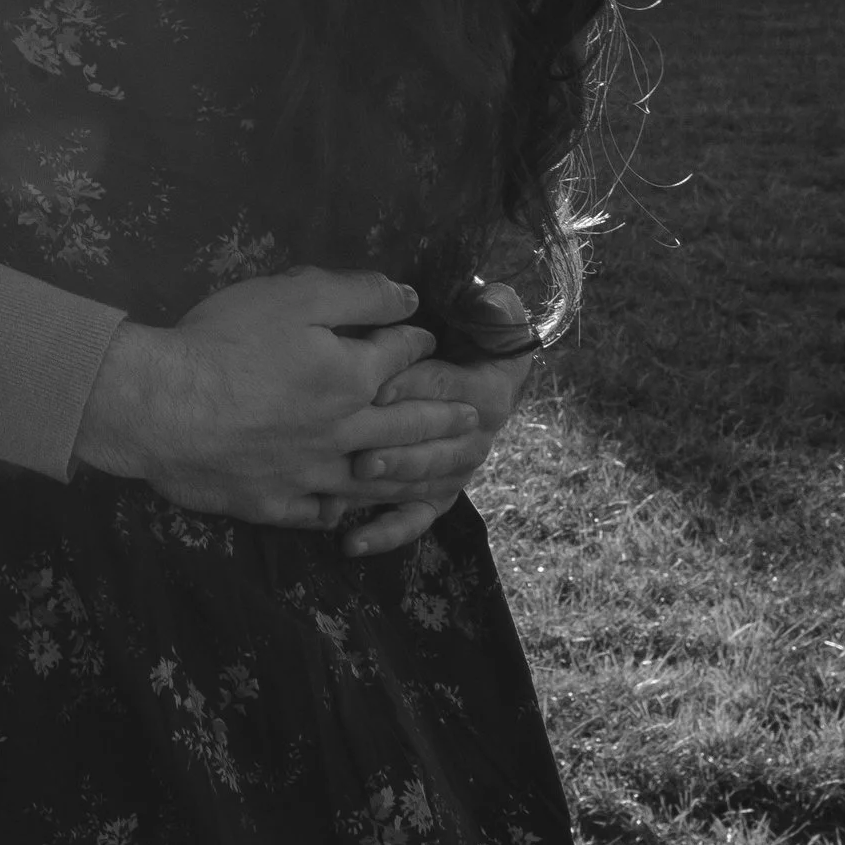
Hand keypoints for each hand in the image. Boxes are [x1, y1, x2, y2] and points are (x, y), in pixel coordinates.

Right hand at [73, 268, 484, 526]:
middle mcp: (342, 433)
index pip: (399, 356)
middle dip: (442, 419)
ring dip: (412, 476)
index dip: (416, 340)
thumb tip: (408, 296)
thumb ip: (355, 294)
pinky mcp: (271, 504)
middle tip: (472, 420)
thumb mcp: (292, 296)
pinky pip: (315, 513)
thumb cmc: (223, 343)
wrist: (161, 408)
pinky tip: (343, 513)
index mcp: (351, 379)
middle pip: (404, 426)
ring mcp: (308, 476)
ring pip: (373, 480)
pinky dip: (336, 513)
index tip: (427, 336)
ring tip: (440, 477)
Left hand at [336, 283, 540, 557]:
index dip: (413, 385)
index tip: (375, 386)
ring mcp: (458, 468)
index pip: (448, 387)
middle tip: (361, 452)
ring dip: (391, 483)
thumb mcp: (486, 309)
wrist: (473, 360)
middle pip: (437, 443)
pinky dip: (387, 533)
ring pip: (425, 480)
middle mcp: (478, 434)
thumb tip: (492, 301)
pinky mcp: (438, 491)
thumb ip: (492, 307)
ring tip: (354, 481)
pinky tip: (351, 543)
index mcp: (490, 388)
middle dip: (398, 447)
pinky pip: (417, 518)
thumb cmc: (467, 329)